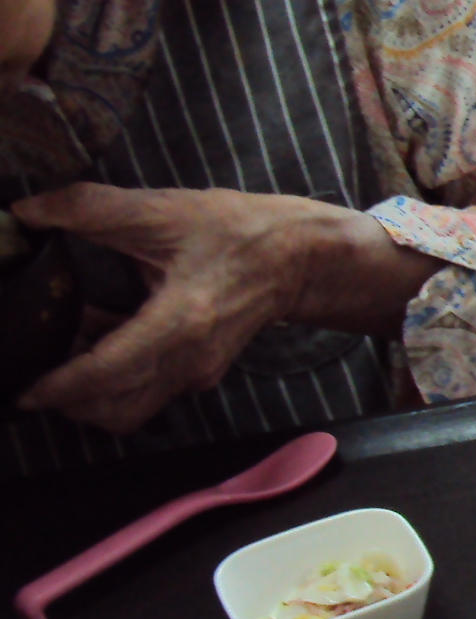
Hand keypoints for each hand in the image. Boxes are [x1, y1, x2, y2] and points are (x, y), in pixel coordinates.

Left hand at [11, 184, 413, 435]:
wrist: (304, 257)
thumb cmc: (241, 231)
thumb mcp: (164, 210)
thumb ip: (89, 207)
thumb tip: (26, 209)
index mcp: (180, 322)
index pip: (107, 374)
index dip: (58, 387)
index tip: (23, 388)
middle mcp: (189, 361)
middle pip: (114, 411)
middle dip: (68, 401)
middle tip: (37, 368)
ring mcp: (198, 373)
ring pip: (130, 410)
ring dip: (91, 393)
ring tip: (68, 350)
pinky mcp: (202, 372)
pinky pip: (147, 392)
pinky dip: (116, 380)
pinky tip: (102, 336)